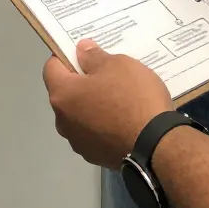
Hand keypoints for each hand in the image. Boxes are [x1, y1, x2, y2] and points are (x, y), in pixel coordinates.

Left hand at [43, 39, 173, 167]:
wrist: (157, 145)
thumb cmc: (133, 98)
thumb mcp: (118, 65)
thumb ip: (94, 57)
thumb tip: (80, 50)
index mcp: (62, 95)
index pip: (51, 68)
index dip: (67, 56)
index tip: (87, 54)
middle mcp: (63, 121)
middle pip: (66, 93)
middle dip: (82, 82)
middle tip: (108, 75)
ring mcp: (78, 143)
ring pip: (80, 115)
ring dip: (93, 105)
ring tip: (120, 99)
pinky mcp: (96, 157)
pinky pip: (95, 133)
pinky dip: (104, 124)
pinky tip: (125, 120)